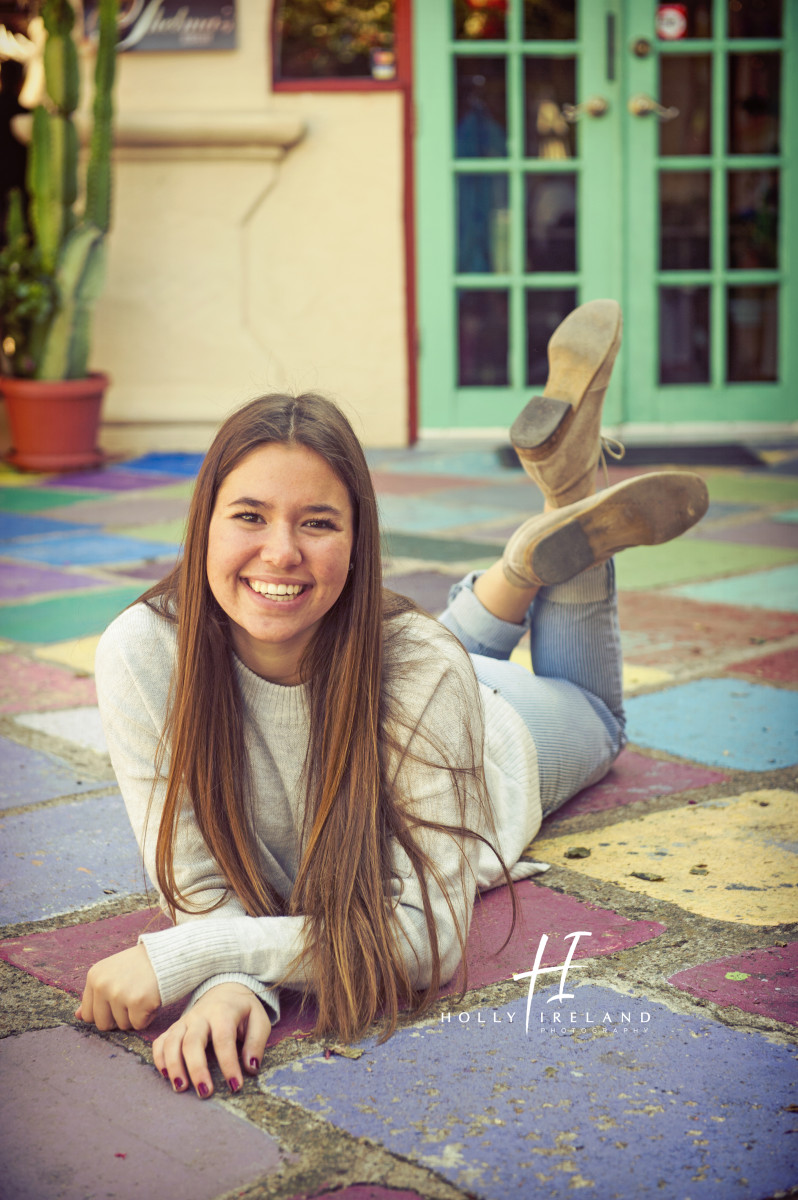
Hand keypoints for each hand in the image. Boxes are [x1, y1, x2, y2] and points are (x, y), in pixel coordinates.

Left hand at [76, 943, 159, 1031]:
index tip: (119, 1000)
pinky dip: (148, 1016)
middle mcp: (103, 985)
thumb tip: (78, 1016)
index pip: (88, 1015)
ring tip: (143, 994)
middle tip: (132, 999)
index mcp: (94, 977)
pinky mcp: (137, 1002)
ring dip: (135, 1016)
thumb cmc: (140, 966)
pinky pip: (139, 1025)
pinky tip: (151, 998)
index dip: (106, 1012)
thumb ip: (95, 995)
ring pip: (122, 1025)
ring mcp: (119, 994)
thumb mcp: (112, 973)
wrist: (168, 954)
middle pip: (103, 1025)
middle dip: (119, 1018)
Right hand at [152, 982, 270, 1098]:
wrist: (225, 989)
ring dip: (174, 1066)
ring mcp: (184, 1021)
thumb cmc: (243, 1009)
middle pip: (192, 1042)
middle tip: (204, 1093)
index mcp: (223, 1012)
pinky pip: (160, 1042)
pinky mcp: (175, 1027)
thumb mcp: (259, 1020)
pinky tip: (166, 1075)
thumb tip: (250, 1068)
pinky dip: (159, 1059)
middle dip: (196, 1069)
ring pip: (171, 1042)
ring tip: (181, 1088)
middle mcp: (200, 1016)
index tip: (235, 1086)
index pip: (223, 1039)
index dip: (228, 1064)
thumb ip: (256, 1043)